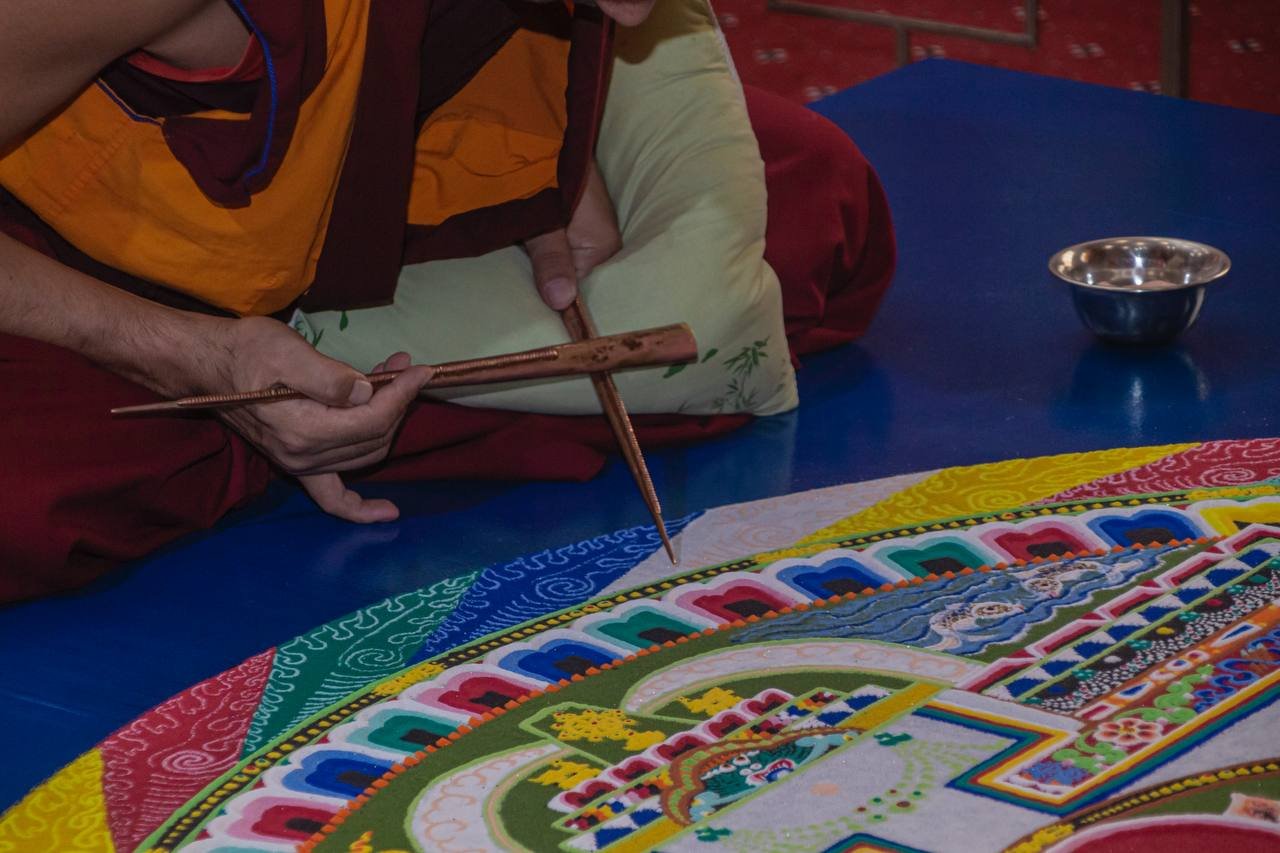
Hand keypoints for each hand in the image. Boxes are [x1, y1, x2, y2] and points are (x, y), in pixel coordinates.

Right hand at [199, 317, 430, 521]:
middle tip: (405, 369)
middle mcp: (303, 457)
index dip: (401, 393)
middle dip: (398, 403)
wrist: (208, 366)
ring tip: (394, 385)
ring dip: (388, 424)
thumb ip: (330, 377)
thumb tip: (367, 393)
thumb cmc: (245, 352)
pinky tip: (389, 513)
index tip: (420, 370)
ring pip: (365, 454)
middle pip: (375, 437)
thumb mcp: (288, 351)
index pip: (372, 419)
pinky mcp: (298, 466)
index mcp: (303, 430)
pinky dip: (360, 508)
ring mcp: (301, 466)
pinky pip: (333, 498)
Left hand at [525, 159, 621, 309]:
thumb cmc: (545, 174)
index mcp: (604, 248)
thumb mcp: (543, 221)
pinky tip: (522, 256)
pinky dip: (540, 252)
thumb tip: (561, 301)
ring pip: (562, 263)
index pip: (582, 291)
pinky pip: (557, 248)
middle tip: (520, 294)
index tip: (535, 314)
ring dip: (541, 267)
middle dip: (549, 284)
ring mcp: (586, 232)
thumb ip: (551, 259)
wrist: (537, 133)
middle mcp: (602, 244)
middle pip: (574, 278)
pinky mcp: (570, 222)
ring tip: (518, 276)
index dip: (558, 300)